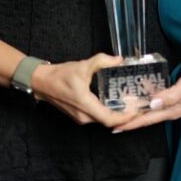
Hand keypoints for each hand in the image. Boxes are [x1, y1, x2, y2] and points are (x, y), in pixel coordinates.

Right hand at [30, 54, 145, 127]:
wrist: (41, 82)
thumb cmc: (60, 75)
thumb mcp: (82, 66)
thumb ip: (102, 61)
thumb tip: (119, 59)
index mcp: (85, 105)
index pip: (109, 119)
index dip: (126, 118)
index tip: (138, 111)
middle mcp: (84, 116)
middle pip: (109, 121)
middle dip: (125, 116)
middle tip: (139, 107)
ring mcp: (81, 118)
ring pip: (103, 120)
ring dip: (117, 115)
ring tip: (131, 105)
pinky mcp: (79, 116)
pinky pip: (97, 117)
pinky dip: (108, 113)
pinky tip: (116, 104)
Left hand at [112, 66, 180, 131]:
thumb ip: (168, 96)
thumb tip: (151, 104)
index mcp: (171, 110)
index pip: (146, 119)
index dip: (130, 124)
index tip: (115, 128)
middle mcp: (172, 111)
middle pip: (147, 119)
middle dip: (131, 122)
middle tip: (114, 122)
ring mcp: (175, 107)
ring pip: (152, 113)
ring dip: (138, 115)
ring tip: (124, 114)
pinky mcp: (178, 101)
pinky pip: (158, 105)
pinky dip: (148, 105)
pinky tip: (143, 100)